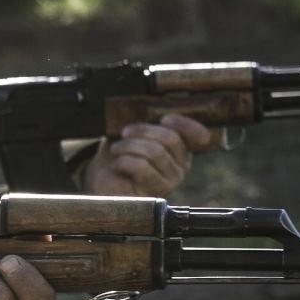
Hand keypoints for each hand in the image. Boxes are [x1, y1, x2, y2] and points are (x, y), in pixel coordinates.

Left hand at [80, 113, 213, 196]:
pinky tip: (117, 165)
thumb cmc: (118, 156)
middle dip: (143, 130)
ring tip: (116, 149)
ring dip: (129, 146)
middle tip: (124, 133)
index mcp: (180, 148)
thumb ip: (144, 120)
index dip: (184, 123)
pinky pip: (142, 166)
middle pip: (171, 138)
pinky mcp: (156, 192)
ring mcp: (172, 180)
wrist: (102, 183)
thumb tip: (149, 107)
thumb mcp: (131, 132)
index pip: (197, 134)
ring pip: (156, 151)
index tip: (164, 119)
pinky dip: (124, 161)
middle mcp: (182, 165)